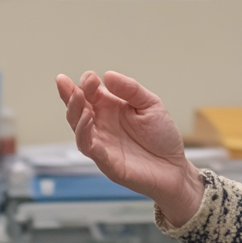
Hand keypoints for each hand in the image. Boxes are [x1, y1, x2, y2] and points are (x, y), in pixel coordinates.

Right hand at [55, 71, 203, 225]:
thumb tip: (108, 75)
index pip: (89, 93)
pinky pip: (89, 148)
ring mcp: (102, 144)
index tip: (90, 77)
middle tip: (67, 83)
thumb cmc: (161, 136)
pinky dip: (85, 134)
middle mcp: (102, 125)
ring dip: (74, 112)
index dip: (85, 83)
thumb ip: (130, 89)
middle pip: (76, 109)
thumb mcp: (150, 104)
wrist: (175, 167)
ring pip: (78, 128)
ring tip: (78, 98)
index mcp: (110, 108)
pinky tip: (88, 120)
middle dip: (69, 95)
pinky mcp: (106, 162)